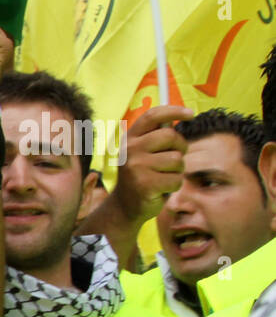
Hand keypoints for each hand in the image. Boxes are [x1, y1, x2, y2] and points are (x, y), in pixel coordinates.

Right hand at [113, 105, 192, 223]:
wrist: (125, 206)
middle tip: (174, 159)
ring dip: (177, 170)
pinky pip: (176, 179)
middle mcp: (130, 150)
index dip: (173, 111)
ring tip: (163, 177)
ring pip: (177, 159)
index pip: (152, 116)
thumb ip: (157, 135)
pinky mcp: (145, 184)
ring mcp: (136, 167)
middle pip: (171, 136)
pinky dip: (174, 186)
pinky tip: (161, 189)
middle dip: (180, 147)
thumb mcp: (143, 153)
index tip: (191, 114)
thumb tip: (181, 115)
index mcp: (130, 139)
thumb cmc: (142, 175)